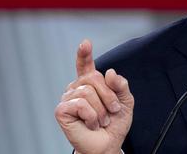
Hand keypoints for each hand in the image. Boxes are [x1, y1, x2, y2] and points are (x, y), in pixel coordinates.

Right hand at [55, 39, 133, 153]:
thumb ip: (121, 85)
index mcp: (91, 83)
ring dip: (101, 110)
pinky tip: (91, 124)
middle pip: (94, 78)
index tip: (85, 43)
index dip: (84, 54)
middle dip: (109, 96)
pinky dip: (91, 115)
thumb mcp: (125, 101)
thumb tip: (109, 72)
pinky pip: (80, 104)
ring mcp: (67, 98)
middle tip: (112, 111)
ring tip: (101, 120)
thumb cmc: (114, 123)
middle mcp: (77, 88)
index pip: (85, 65)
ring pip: (88, 92)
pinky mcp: (61, 110)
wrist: (108, 144)